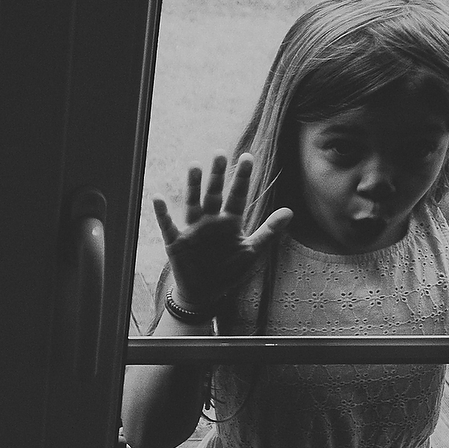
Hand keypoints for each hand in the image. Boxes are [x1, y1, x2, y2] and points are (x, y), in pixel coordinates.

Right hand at [153, 154, 292, 310]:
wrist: (205, 293)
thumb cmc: (228, 271)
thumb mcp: (251, 251)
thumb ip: (269, 231)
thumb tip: (290, 211)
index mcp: (230, 222)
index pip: (238, 196)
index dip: (242, 178)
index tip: (248, 157)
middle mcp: (211, 221)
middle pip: (214, 194)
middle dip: (217, 175)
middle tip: (220, 154)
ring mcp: (193, 229)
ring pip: (193, 203)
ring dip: (193, 186)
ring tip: (194, 166)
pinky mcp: (176, 242)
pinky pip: (168, 225)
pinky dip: (162, 213)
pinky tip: (158, 197)